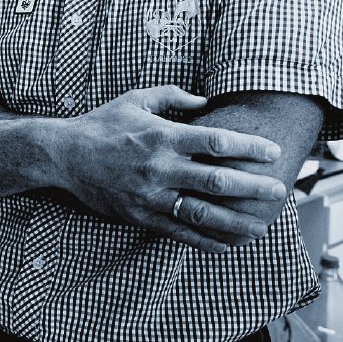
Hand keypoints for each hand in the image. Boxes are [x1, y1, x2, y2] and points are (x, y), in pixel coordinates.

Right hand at [53, 85, 287, 252]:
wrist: (64, 155)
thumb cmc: (102, 124)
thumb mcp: (135, 99)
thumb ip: (173, 97)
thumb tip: (205, 101)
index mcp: (162, 136)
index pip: (216, 142)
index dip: (249, 147)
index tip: (271, 151)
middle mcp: (160, 167)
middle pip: (217, 180)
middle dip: (253, 186)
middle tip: (278, 190)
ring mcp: (151, 195)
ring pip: (203, 213)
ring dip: (236, 221)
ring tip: (261, 225)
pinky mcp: (141, 216)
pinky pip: (180, 233)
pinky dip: (206, 241)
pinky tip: (228, 244)